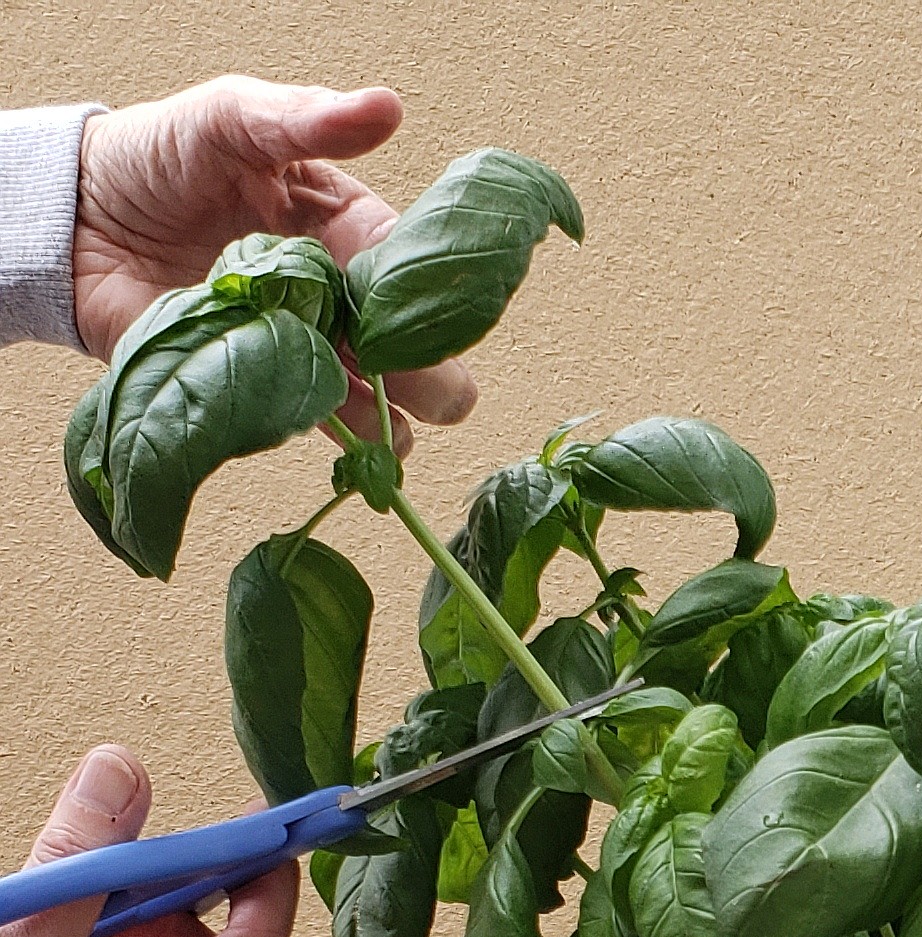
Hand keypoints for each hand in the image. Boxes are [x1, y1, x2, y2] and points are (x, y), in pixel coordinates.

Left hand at [72, 75, 476, 453]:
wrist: (74, 221)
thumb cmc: (153, 157)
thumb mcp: (230, 116)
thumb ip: (303, 120)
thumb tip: (382, 108)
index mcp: (334, 221)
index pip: (395, 258)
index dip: (420, 289)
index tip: (436, 313)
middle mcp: (323, 286)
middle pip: (391, 333)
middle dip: (422, 365)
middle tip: (446, 391)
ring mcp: (292, 338)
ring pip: (359, 383)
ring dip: (387, 411)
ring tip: (404, 430)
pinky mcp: (252, 380)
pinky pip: (302, 410)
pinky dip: (332, 429)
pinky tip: (360, 441)